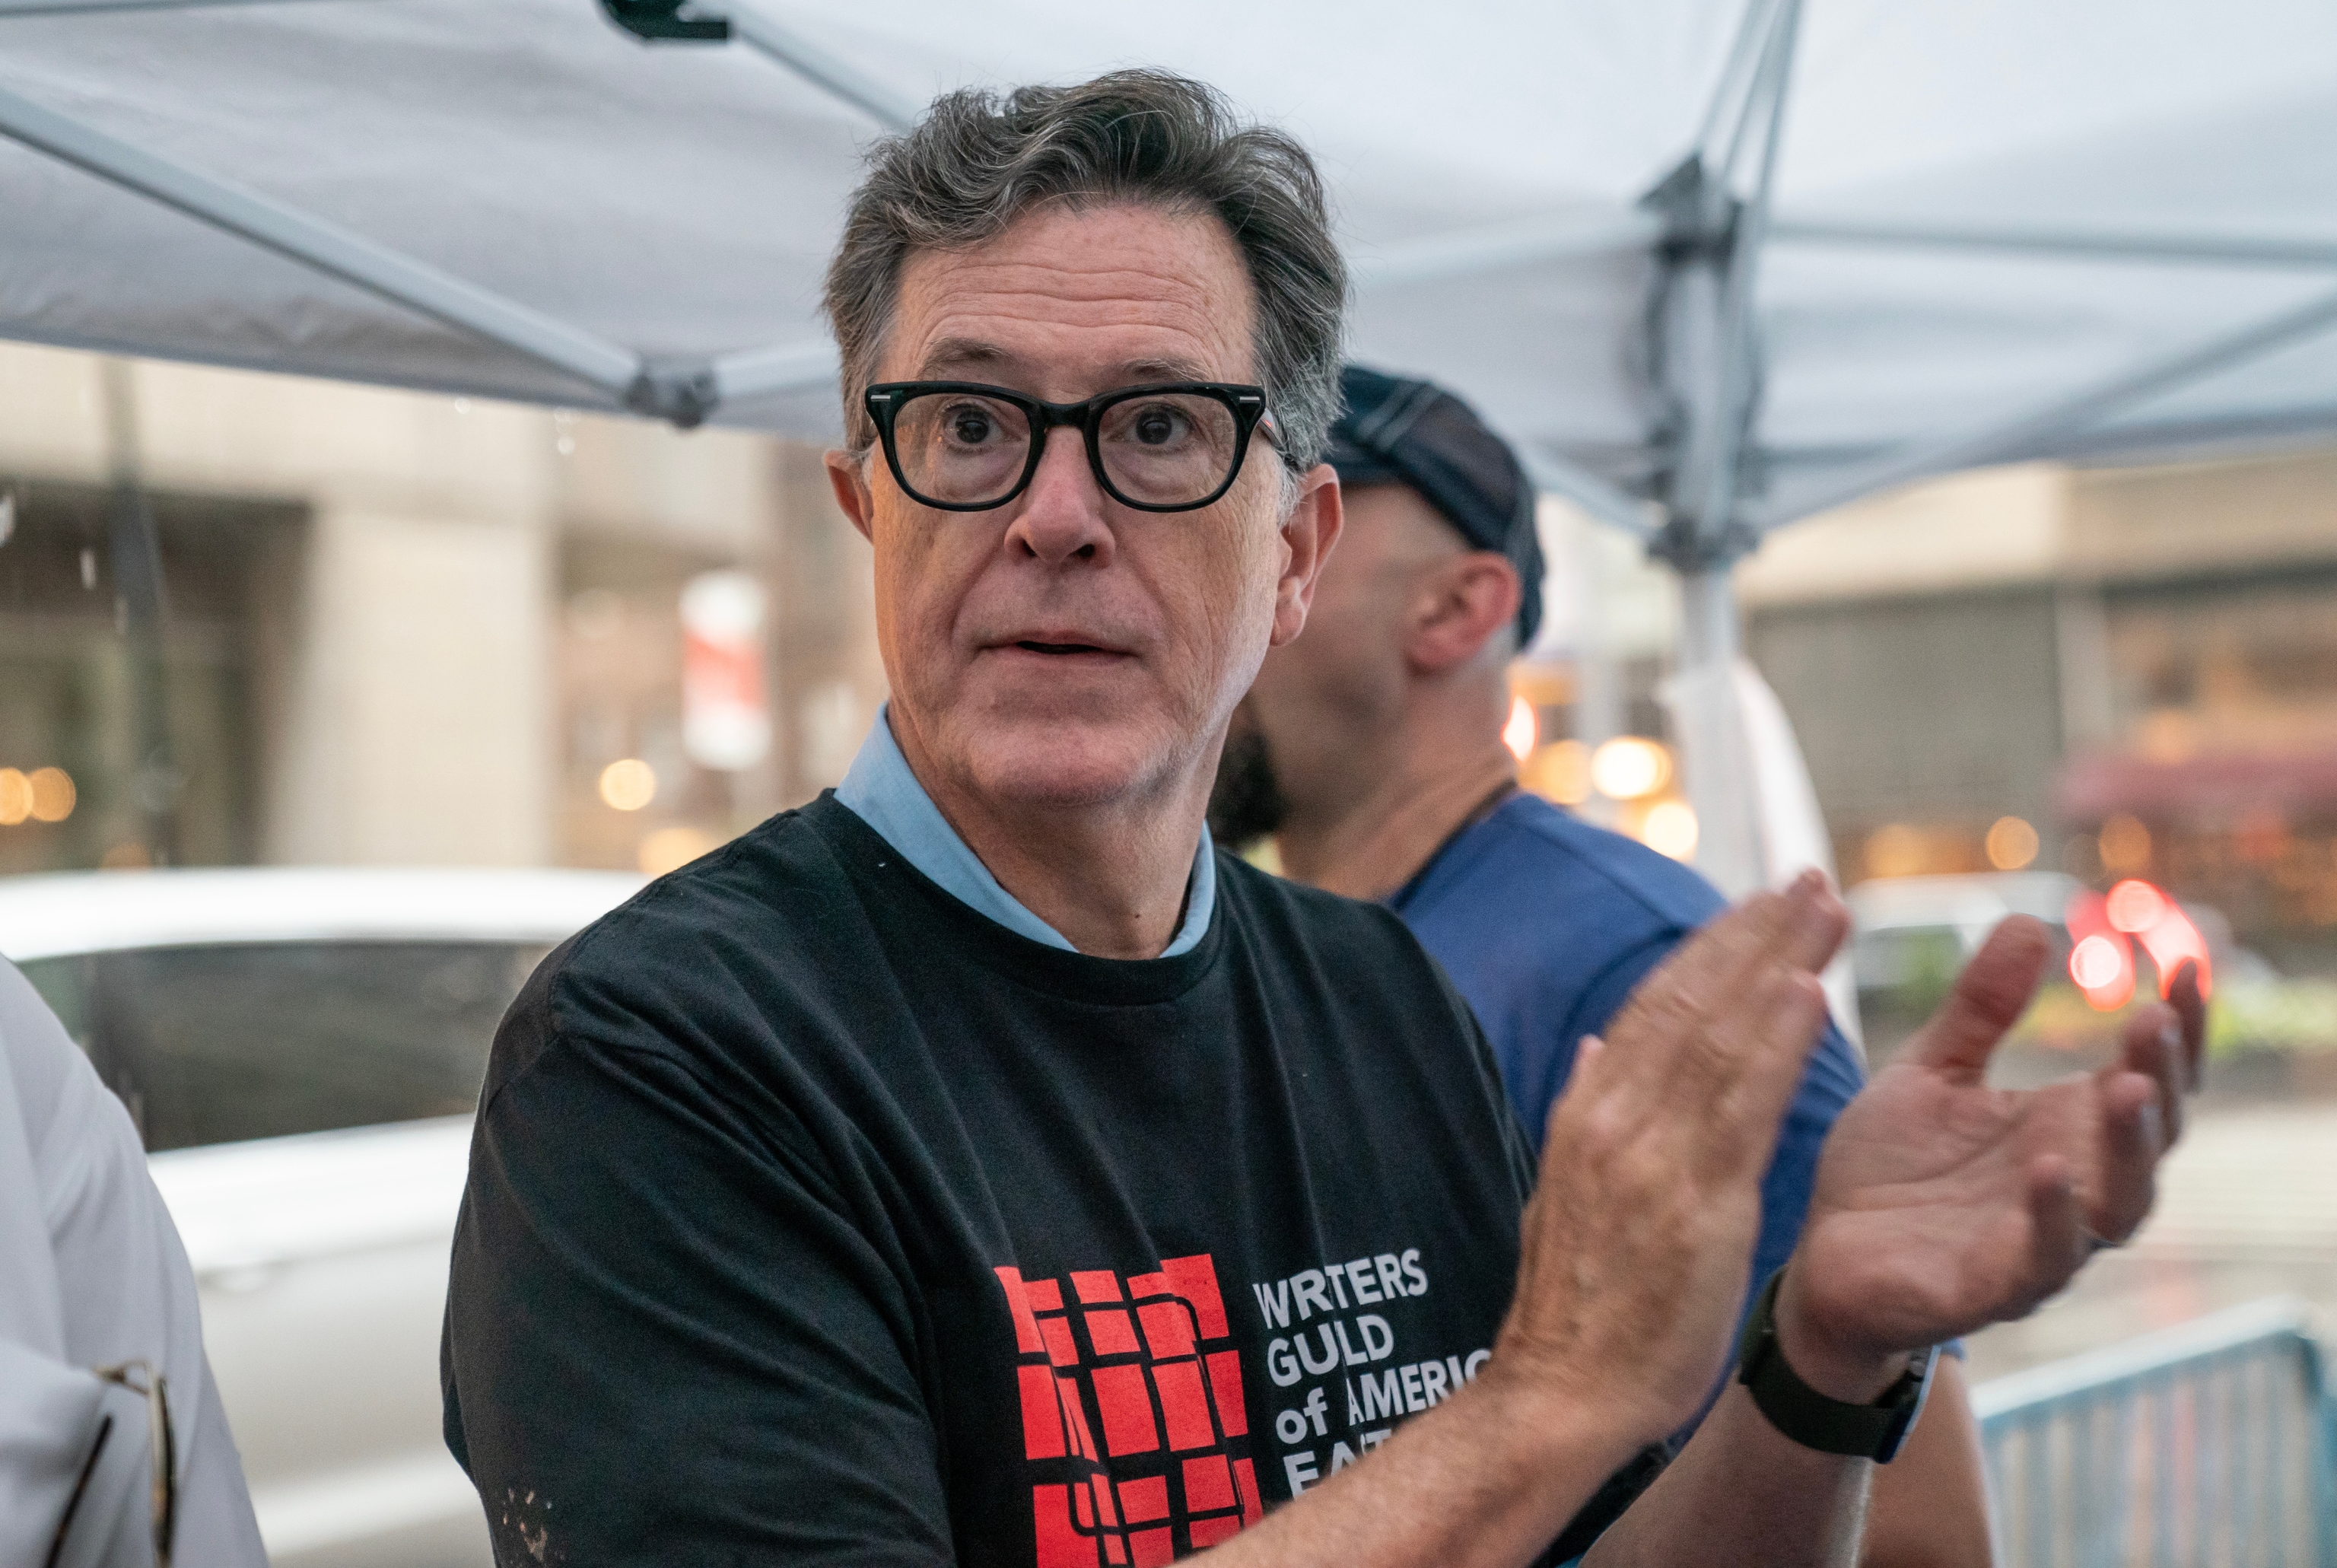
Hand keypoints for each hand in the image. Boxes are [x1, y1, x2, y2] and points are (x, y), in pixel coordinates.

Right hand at [1492, 871, 1848, 1444]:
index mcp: (1587, 1113)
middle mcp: (1614, 1119)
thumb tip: (1595, 1048)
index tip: (1757, 902)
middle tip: (1807, 879)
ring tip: (1824, 912)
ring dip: (1776, 964)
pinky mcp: (1694, 1205)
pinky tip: (1806, 994)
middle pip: (1690, 1001)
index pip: (1654, 1006)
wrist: (1558, 1394)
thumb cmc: (1575, 1307)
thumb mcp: (1564, 1193)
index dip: (1710, 947)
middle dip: (1752, 934)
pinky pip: (1739, 1107)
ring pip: (1717, 1035)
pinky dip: (1772, 1044)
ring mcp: (1651, 1158)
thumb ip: (1587, 1113)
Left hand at [1784, 918, 2200, 1391]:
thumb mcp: (1929, 1071)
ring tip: (2126, 1089)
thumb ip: (1978, 1009)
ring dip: (2128, 1148)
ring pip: (2119, 1203)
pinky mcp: (1996, 1289)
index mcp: (2063, 1129)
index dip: (2176, 1029)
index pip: (2146, 1077)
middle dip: (2160, 1079)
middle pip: (2150, 1137)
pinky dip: (2055, 1217)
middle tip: (2155, 1019)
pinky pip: (2045, 1260)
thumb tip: (2027, 921)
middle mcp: (2073, 1186)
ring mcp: (2042, 1240)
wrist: (1821, 1257)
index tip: (2185, 965)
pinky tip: (2051, 1168)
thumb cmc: (1888, 1169)